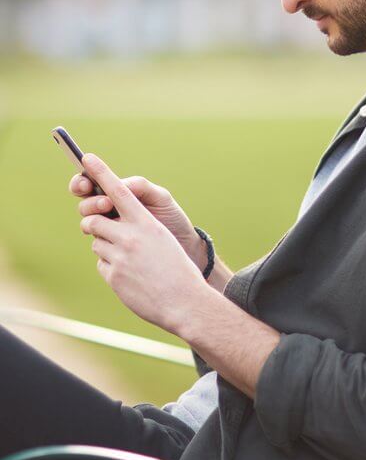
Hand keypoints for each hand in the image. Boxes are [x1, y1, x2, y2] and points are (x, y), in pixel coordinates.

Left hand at [78, 153, 207, 332]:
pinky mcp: (112, 276)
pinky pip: (101, 264)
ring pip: (96, 243)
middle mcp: (130, 236)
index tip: (86, 158)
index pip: (118, 190)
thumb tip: (111, 223)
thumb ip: (138, 227)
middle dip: (93, 222)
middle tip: (100, 227)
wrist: (184, 302)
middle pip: (94, 219)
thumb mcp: (162, 238)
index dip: (101, 172)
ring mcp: (119, 257)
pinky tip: (130, 275)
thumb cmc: (177, 268)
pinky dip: (111, 267)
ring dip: (106, 247)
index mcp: (146, 222)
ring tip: (130, 260)